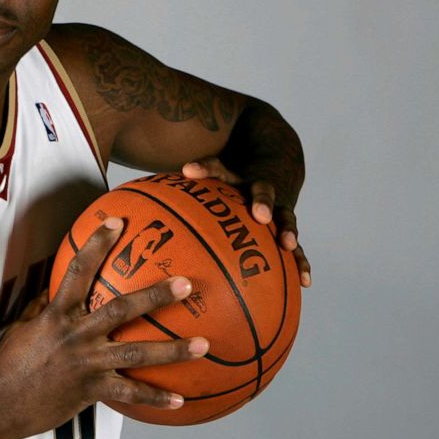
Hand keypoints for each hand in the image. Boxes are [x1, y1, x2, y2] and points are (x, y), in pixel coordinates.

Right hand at [0, 217, 208, 438]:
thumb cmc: (6, 365)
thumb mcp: (22, 327)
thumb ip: (43, 307)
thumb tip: (56, 286)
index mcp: (57, 314)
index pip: (79, 270)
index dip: (97, 244)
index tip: (118, 223)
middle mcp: (76, 335)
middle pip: (122, 309)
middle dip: (157, 295)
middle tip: (186, 284)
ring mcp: (87, 364)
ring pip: (137, 353)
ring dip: (174, 350)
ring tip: (204, 344)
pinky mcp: (91, 391)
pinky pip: (130, 394)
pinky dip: (155, 398)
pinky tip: (180, 400)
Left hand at [182, 158, 311, 286]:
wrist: (274, 156)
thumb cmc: (227, 177)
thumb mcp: (206, 173)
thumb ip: (174, 189)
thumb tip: (132, 206)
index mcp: (234, 175)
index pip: (218, 166)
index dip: (204, 168)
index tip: (188, 171)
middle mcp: (257, 188)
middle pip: (261, 190)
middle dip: (260, 201)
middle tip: (257, 215)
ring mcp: (276, 206)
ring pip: (284, 216)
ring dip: (287, 229)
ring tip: (288, 245)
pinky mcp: (285, 223)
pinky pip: (296, 245)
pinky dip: (301, 262)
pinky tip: (305, 282)